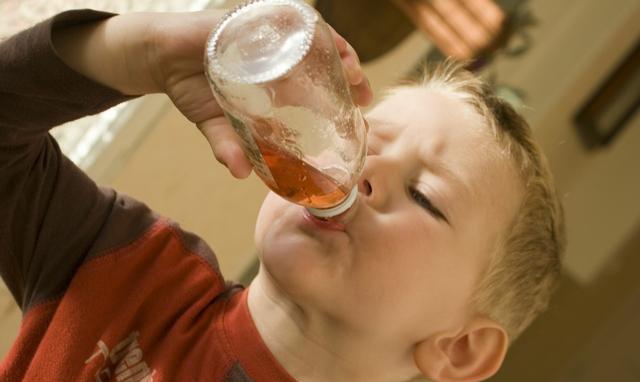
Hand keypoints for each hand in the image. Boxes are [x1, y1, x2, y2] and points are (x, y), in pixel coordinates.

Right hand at [147, 11, 372, 177]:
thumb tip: (240, 174)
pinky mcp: (259, 18)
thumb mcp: (215, 125)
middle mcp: (281, 62)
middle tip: (363, 96)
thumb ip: (229, 147)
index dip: (342, 106)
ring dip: (339, 53)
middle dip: (350, 80)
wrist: (161, 57)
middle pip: (327, 66)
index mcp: (278, 87)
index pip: (319, 94)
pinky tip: (328, 40)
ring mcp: (272, 39)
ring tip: (352, 70)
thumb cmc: (193, 90)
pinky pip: (292, 20)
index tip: (361, 121)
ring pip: (317, 42)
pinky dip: (313, 29)